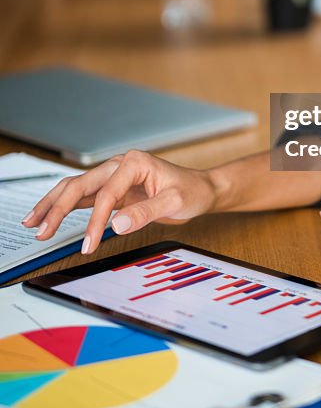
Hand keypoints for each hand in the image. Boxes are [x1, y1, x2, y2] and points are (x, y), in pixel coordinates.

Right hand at [21, 150, 217, 253]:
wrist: (201, 189)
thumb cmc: (191, 191)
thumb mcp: (174, 202)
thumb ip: (146, 213)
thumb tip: (116, 224)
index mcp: (134, 162)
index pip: (106, 194)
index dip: (95, 221)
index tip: (89, 245)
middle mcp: (119, 165)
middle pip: (80, 184)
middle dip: (58, 208)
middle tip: (41, 231)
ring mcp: (114, 176)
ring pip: (76, 188)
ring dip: (53, 204)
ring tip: (33, 222)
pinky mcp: (113, 189)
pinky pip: (84, 196)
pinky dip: (65, 206)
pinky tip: (49, 216)